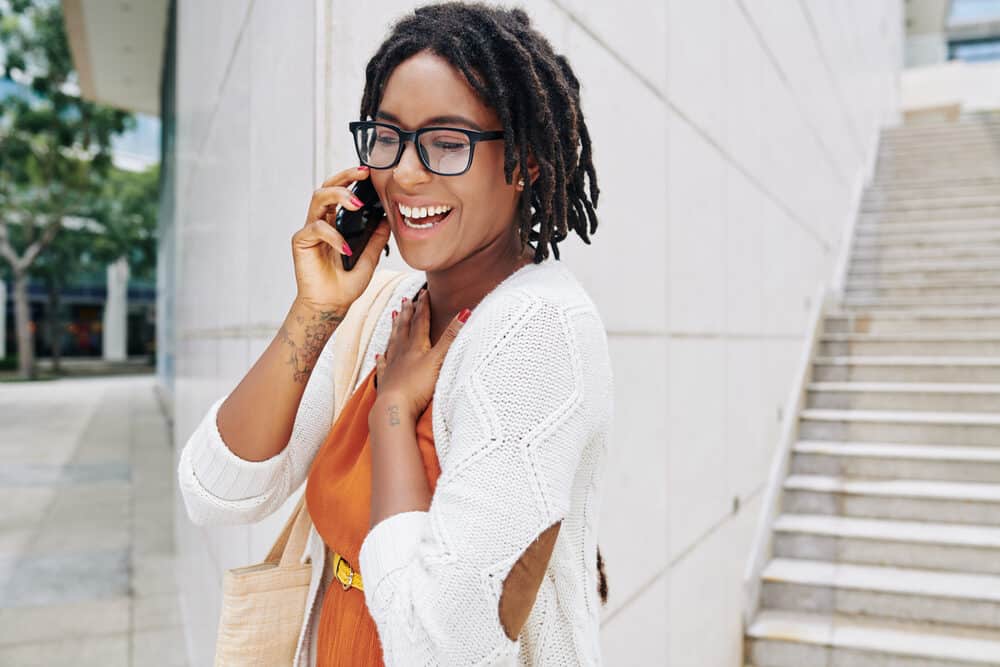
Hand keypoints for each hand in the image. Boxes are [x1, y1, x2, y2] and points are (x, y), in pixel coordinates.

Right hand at [291, 166, 391, 311]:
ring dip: (338, 195)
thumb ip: (376, 239)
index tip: (369, 171)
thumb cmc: (345, 284)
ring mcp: (310, 229)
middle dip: (344, 176)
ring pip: (318, 198)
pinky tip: (345, 249)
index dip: (352, 178)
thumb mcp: (369, 258)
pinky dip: (333, 236)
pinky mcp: (301, 241)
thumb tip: (388, 219)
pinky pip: (316, 228)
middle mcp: (321, 221)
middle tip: (363, 173)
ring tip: (356, 204)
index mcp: (335, 222)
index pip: (341, 191)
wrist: (331, 305)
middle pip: (326, 186)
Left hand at [373, 288, 470, 419]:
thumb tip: (466, 311)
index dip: (423, 306)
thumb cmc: (418, 385)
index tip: (423, 292)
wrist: (394, 407)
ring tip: (393, 316)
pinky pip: (383, 365)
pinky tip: (379, 355)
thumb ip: (452, 337)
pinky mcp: (387, 381)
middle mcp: (402, 352)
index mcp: (416, 346)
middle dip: (407, 313)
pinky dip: (382, 358)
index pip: (420, 321)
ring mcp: (392, 366)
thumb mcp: (439, 359)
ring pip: (393, 342)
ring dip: (395, 328)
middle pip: (405, 328)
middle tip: (405, 299)